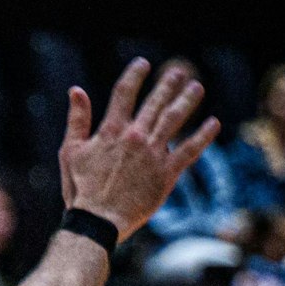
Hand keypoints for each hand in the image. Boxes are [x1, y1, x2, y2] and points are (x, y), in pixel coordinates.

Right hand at [58, 58, 220, 241]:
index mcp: (111, 131)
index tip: (143, 63)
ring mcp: (153, 155)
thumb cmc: (80, 189)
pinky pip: (190, 150)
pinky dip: (203, 136)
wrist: (97, 222)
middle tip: (179, 72)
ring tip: (197, 88)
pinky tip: (214, 123)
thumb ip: (76, 120)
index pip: (125, 94)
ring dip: (187, 101)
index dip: (135, 75)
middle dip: (168, 84)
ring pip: (175, 120)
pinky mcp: (167, 173)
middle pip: (155, 102)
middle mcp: (135, 137)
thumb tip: (76, 90)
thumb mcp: (70, 152)